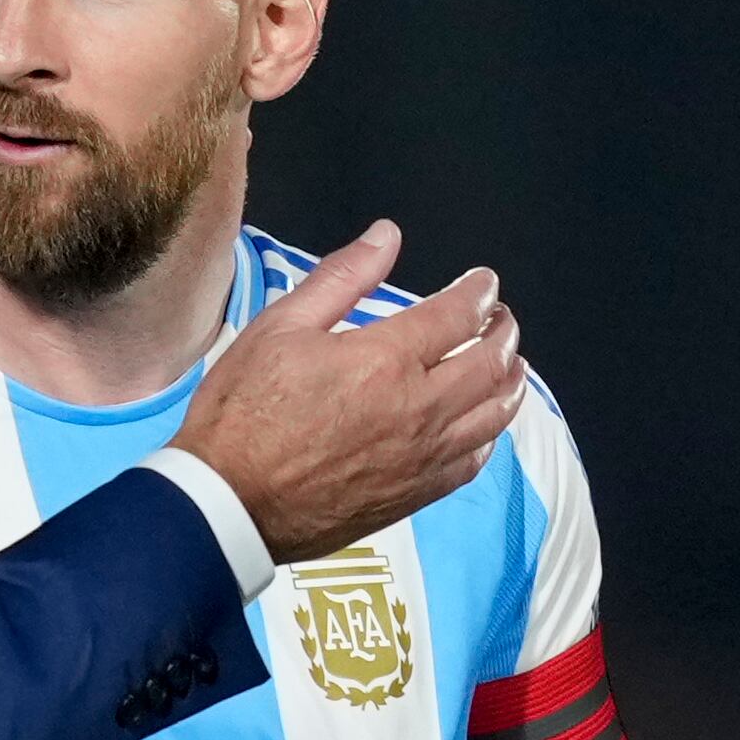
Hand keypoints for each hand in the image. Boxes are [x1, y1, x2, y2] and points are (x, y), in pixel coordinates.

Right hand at [168, 221, 522, 562]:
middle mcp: (418, 408)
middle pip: (488, 363)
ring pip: (494, 414)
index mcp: (385, 359)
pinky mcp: (415, 494)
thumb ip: (341, 278)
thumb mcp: (278, 328)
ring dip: (510, 381)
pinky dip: (490, 434)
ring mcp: (423, 456)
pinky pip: (474, 461)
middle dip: (503, 330)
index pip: (457, 315)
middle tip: (501, 318)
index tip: (484, 282)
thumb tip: (387, 236)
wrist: (228, 503)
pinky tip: (485, 424)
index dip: (478, 292)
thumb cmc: (242, 413)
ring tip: (510, 364)